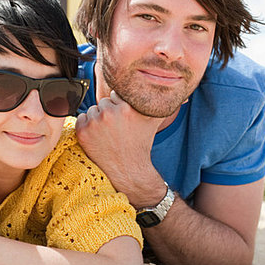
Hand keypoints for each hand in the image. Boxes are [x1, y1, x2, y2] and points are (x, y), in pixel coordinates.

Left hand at [75, 90, 165, 206]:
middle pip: (104, 102)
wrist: (128, 169)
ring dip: (97, 119)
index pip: (116, 94)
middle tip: (117, 129)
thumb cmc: (141, 143)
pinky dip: (86, 127)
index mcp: (127, 107)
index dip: (120, 107)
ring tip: (108, 134)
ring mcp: (94, 122)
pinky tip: (97, 138)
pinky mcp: (83, 131)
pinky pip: (81, 119)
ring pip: (92, 110)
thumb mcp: (154, 122)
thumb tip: (183, 96)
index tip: (124, 120)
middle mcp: (110, 112)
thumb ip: (164, 105)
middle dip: (109, 113)